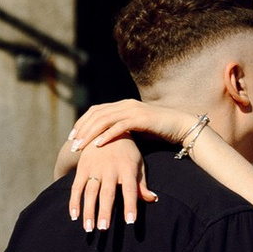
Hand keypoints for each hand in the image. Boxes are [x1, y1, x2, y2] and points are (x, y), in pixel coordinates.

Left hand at [62, 96, 179, 158]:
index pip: (95, 110)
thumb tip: (105, 141)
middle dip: (82, 129)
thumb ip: (121, 131)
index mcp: (122, 105)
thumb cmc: (158, 130)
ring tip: (80, 146)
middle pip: (96, 114)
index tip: (72, 137)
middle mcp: (125, 105)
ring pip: (104, 120)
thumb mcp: (136, 129)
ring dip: (90, 133)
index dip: (81, 122)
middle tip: (72, 143)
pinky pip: (120, 126)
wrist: (180, 125)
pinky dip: (107, 135)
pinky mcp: (141, 119)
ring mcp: (133, 110)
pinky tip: (98, 145)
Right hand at [69, 131, 152, 232]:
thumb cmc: (127, 150)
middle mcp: (110, 168)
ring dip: (89, 211)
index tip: (130, 222)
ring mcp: (95, 168)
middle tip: (103, 229)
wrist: (106, 126)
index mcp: (127, 168)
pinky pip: (77, 187)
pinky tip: (74, 216)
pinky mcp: (82, 167)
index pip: (130, 189)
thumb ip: (142, 183)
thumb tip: (152, 199)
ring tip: (89, 228)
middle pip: (108, 193)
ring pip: (90, 192)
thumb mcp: (137, 163)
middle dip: (105, 212)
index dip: (130, 205)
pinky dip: (74, 201)